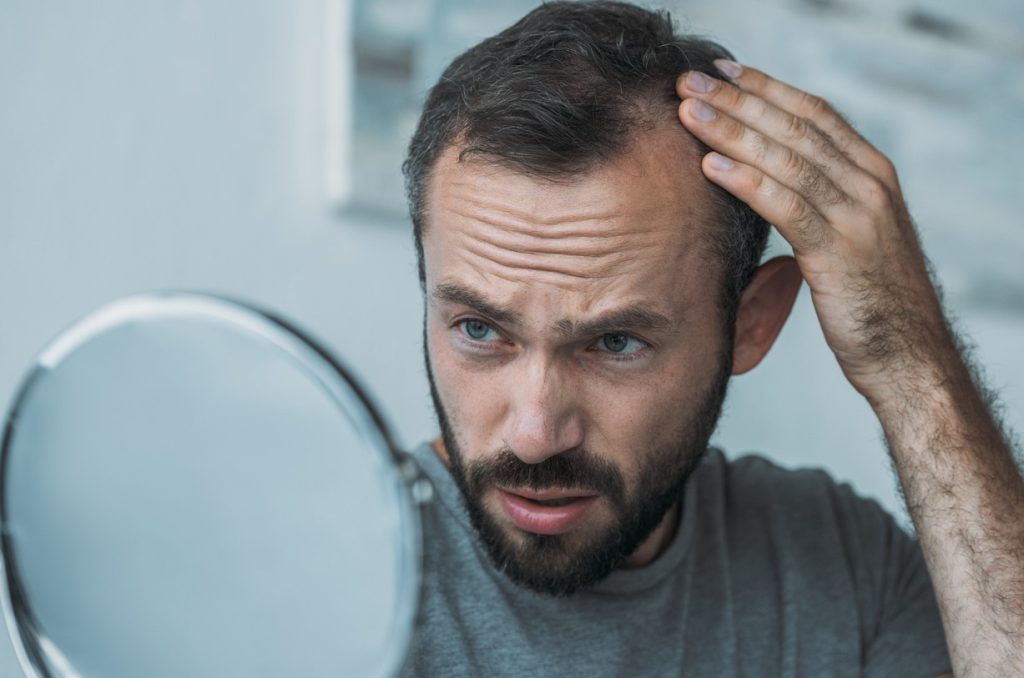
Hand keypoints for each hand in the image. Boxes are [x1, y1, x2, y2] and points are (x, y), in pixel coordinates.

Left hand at [676, 60, 954, 406]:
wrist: (909, 355)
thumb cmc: (871, 299)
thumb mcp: (851, 235)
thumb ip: (822, 200)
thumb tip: (771, 178)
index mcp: (873, 173)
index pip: (814, 112)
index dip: (765, 88)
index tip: (721, 72)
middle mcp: (870, 184)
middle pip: (795, 126)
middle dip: (738, 100)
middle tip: (689, 82)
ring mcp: (859, 215)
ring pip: (787, 159)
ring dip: (732, 132)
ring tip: (688, 114)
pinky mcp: (840, 252)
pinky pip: (787, 206)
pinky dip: (746, 182)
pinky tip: (710, 167)